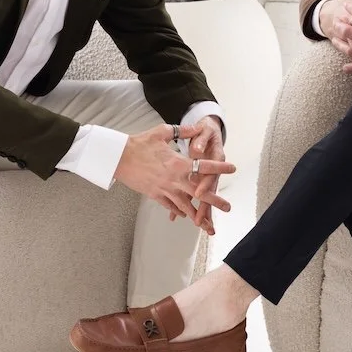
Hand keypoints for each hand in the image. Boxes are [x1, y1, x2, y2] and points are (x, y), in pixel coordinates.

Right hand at [113, 123, 234, 232]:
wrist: (119, 158)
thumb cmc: (139, 143)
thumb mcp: (161, 132)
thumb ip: (181, 131)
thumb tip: (196, 127)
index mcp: (178, 163)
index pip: (203, 166)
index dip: (219, 167)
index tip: (232, 168)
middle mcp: (174, 179)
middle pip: (198, 193)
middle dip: (214, 201)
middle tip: (228, 207)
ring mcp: (164, 189)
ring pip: (185, 206)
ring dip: (198, 215)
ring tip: (209, 224)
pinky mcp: (155, 195)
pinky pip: (171, 206)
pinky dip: (180, 211)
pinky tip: (187, 215)